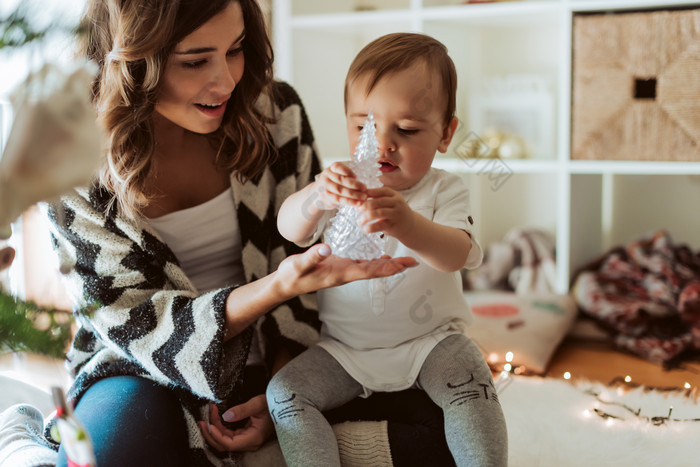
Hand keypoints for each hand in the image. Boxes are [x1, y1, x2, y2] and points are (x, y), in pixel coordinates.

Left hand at [198, 395, 273, 451]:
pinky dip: (219, 427)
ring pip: (224, 440)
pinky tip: (214, 418)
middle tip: (202, 421)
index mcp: (253, 438)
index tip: (208, 424)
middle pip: (224, 445)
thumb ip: (242, 410)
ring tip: (206, 417)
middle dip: (211, 434)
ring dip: (213, 430)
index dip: (217, 435)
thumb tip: (226, 416)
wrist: (281, 404)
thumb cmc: (272, 404)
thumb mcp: (257, 404)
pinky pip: (227, 435)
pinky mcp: (244, 435)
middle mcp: (249, 442)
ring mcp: (246, 440)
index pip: (230, 443)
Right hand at [275, 243, 417, 296]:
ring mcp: (343, 271)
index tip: (403, 265)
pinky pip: (362, 264)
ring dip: (387, 265)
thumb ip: (313, 256)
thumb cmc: (292, 275)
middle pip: (375, 270)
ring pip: (370, 268)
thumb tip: (327, 247)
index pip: (368, 270)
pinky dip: (375, 261)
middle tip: (413, 262)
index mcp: (340, 273)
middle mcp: (346, 274)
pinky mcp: (339, 267)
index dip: (386, 268)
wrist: (285, 284)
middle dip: (394, 267)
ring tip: (403, 260)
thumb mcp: (299, 264)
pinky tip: (381, 257)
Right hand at [314, 162, 366, 209]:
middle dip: (354, 184)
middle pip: (341, 180)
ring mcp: (325, 187)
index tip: (356, 176)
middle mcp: (327, 176)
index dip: (347, 171)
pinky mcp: (327, 198)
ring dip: (354, 194)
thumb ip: (347, 176)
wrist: (316, 195)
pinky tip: (358, 203)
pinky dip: (350, 202)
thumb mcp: (337, 176)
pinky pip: (339, 200)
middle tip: (364, 188)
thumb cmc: (333, 183)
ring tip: (364, 197)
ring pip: (341, 190)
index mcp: (331, 168)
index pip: (338, 166)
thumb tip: (365, 180)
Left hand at [358, 187, 415, 240]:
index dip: (367, 194)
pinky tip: (364, 229)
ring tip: (359, 221)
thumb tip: (359, 199)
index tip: (359, 198)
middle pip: (376, 202)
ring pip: (376, 213)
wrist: (410, 226)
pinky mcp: (393, 225)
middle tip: (357, 210)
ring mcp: (395, 214)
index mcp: (394, 195)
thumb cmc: (395, 212)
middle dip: (364, 206)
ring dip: (365, 218)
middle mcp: (396, 203)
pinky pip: (378, 226)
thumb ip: (378, 199)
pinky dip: (369, 228)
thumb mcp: (390, 202)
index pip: (379, 191)